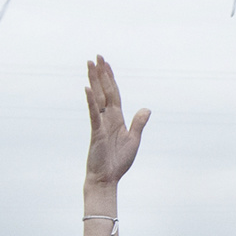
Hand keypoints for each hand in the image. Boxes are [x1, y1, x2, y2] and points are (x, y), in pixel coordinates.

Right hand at [83, 58, 149, 187]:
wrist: (106, 179)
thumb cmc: (118, 162)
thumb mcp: (133, 141)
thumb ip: (138, 124)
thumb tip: (146, 109)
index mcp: (117, 119)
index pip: (114, 94)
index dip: (111, 79)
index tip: (106, 64)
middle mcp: (107, 118)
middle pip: (104, 91)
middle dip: (101, 74)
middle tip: (96, 57)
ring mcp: (100, 123)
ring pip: (98, 97)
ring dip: (94, 80)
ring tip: (90, 64)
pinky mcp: (96, 132)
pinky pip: (93, 114)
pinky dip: (91, 101)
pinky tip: (88, 89)